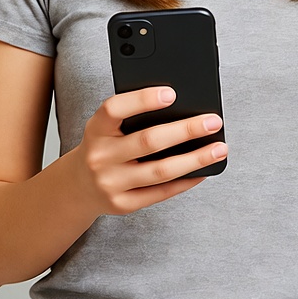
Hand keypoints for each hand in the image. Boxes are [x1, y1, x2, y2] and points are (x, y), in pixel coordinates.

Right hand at [70, 85, 226, 215]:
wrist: (78, 186)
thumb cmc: (104, 146)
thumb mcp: (106, 127)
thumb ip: (132, 116)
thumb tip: (182, 107)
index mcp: (96, 129)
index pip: (115, 109)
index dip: (142, 99)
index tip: (172, 93)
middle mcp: (100, 157)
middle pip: (148, 141)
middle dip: (185, 130)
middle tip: (213, 121)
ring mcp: (111, 184)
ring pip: (160, 171)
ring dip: (195, 159)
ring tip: (219, 148)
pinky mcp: (123, 205)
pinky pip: (161, 193)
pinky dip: (186, 181)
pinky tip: (203, 170)